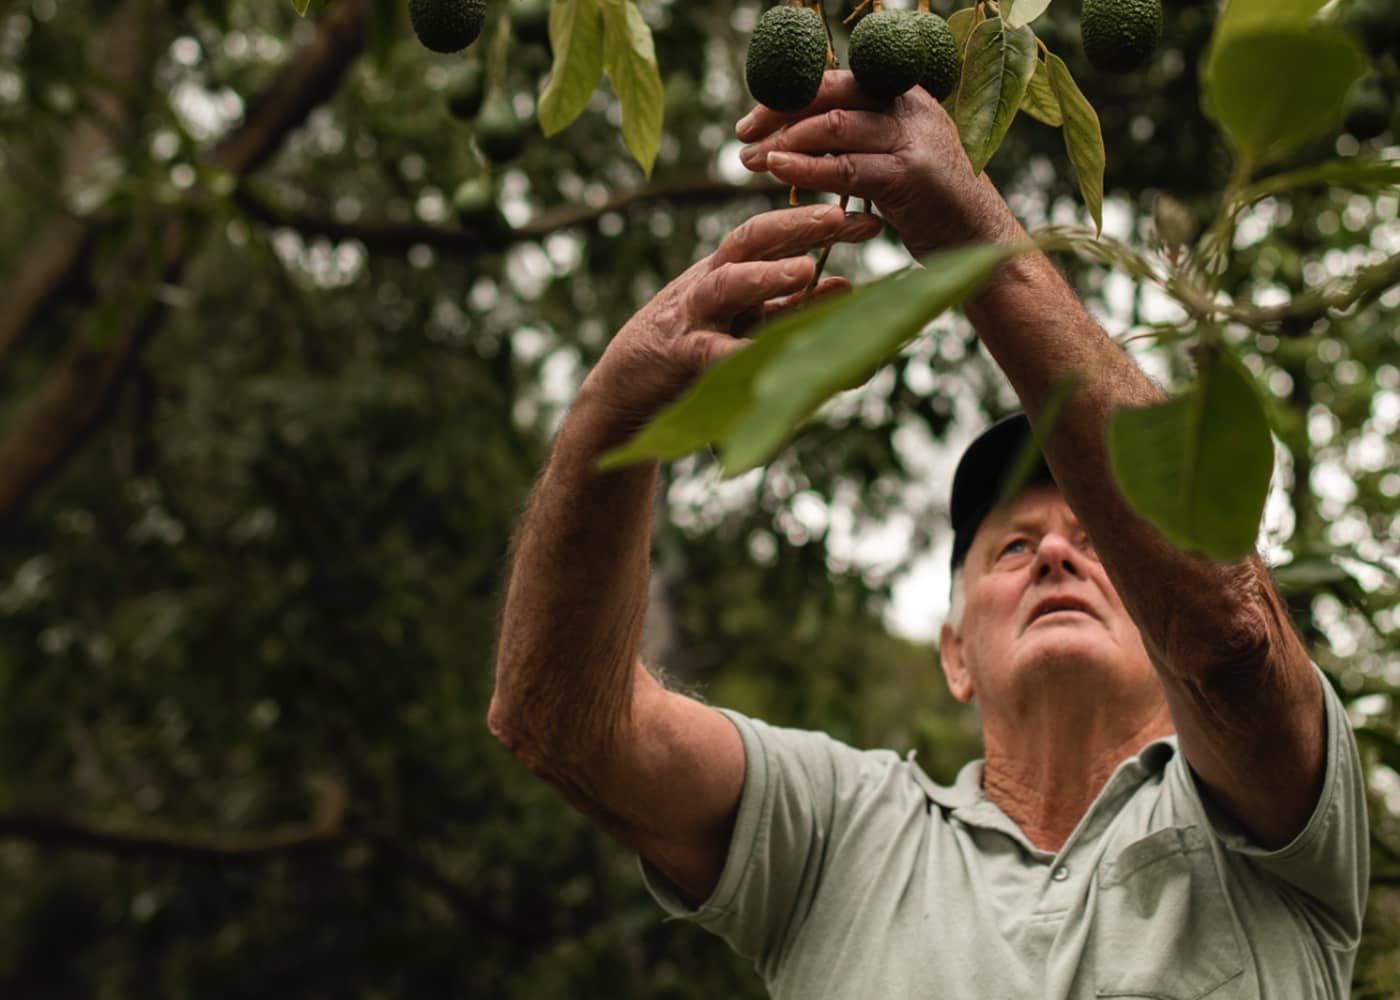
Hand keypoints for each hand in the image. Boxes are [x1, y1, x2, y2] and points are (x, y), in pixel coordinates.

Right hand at [581, 204, 882, 435]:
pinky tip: (767, 357)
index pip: (777, 236)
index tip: (868, 218)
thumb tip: (846, 286)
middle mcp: (711, 284)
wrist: (626, 388)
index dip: (819, 224)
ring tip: (805, 268)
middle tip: (839, 216)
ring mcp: (693, 317)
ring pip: (728, 285)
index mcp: (730, 272)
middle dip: (795, 225)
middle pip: (751, 241)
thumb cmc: (691, 350)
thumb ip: (789, 304)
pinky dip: (738, 354)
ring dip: (766, 274)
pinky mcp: (679, 355)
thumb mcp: (742, 321)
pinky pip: (711, 352)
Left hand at [735, 71, 1021, 257]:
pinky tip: (779, 171)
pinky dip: (807, 168)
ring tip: (751, 160)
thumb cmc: (928, 204)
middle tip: (742, 137)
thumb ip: (855, 140)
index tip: (752, 118)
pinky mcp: (910, 174)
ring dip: (784, 143)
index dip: (789, 94)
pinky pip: (846, 167)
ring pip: (833, 126)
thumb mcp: (889, 160)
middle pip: (829, 94)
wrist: (979, 239)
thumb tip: (795, 135)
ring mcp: (912, 137)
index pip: (834, 79)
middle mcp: (909, 105)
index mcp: (901, 94)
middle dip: (778, 113)